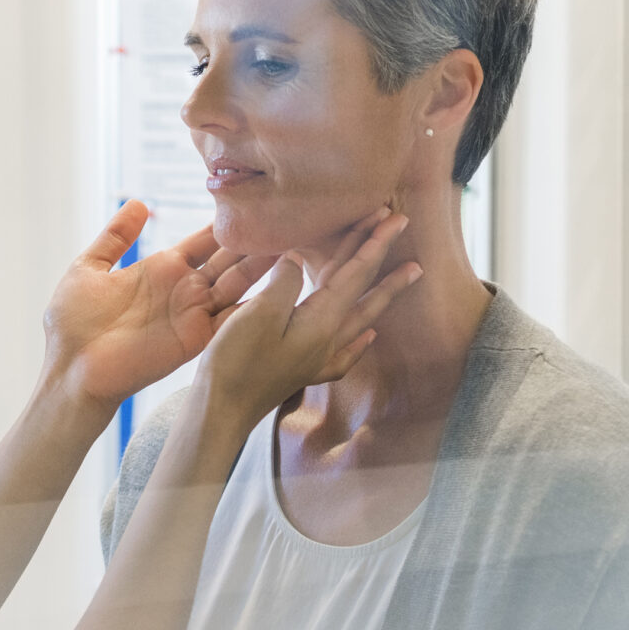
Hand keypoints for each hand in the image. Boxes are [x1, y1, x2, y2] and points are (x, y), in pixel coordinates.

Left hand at [44, 202, 268, 411]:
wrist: (70, 369)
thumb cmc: (71, 324)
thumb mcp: (89, 268)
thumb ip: (115, 237)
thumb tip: (139, 203)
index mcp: (162, 270)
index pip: (204, 241)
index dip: (226, 225)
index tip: (252, 202)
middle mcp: (184, 290)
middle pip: (229, 260)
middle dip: (255, 241)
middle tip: (286, 218)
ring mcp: (193, 314)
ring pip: (238, 284)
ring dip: (263, 267)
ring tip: (292, 243)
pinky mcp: (197, 339)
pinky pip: (232, 320)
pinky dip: (255, 306)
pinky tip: (279, 287)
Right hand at [194, 209, 419, 429]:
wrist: (222, 411)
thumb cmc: (237, 363)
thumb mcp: (259, 314)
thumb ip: (284, 281)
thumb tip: (295, 258)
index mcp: (321, 321)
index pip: (355, 273)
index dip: (374, 243)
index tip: (395, 218)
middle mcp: (328, 339)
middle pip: (363, 291)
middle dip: (383, 258)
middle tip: (404, 228)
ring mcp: (318, 357)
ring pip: (360, 317)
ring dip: (382, 293)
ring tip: (406, 276)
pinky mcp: (303, 371)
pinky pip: (344, 352)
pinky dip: (361, 340)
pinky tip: (371, 336)